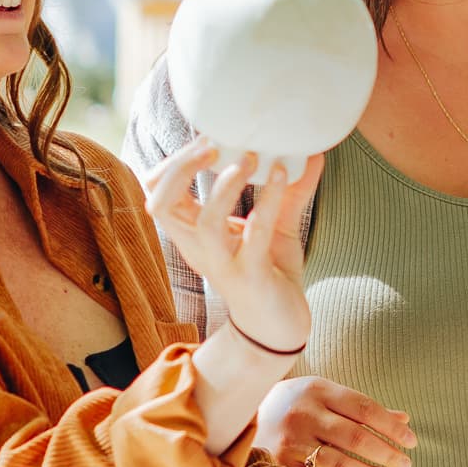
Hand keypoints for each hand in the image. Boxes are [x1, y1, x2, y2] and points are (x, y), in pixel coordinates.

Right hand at [146, 145, 322, 354]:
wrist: (280, 328)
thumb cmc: (269, 272)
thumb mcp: (275, 224)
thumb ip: (288, 189)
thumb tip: (311, 151)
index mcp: (192, 232)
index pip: (156, 192)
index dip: (170, 163)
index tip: (205, 138)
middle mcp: (199, 248)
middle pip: (161, 205)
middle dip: (180, 168)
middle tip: (212, 143)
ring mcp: (224, 264)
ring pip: (205, 224)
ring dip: (225, 186)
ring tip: (249, 158)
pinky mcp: (253, 277)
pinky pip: (254, 237)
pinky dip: (267, 201)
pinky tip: (281, 174)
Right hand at [255, 376, 416, 466]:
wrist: (238, 417)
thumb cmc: (293, 405)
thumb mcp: (323, 396)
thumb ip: (361, 409)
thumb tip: (404, 420)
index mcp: (317, 389)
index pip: (366, 409)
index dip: (393, 428)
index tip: (411, 442)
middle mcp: (303, 413)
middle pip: (356, 437)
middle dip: (387, 454)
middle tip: (406, 465)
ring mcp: (289, 441)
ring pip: (341, 464)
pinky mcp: (280, 466)